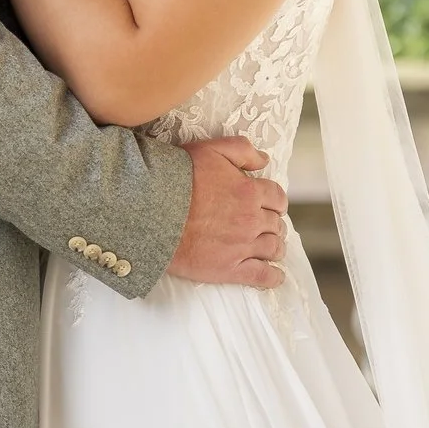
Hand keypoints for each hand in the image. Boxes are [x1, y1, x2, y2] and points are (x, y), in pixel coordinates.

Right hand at [168, 137, 289, 288]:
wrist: (151, 211)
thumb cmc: (177, 178)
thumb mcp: (210, 150)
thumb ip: (242, 150)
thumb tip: (264, 160)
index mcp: (249, 192)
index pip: (277, 198)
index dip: (276, 202)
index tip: (271, 206)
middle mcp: (251, 220)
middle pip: (276, 225)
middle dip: (272, 225)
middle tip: (264, 227)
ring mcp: (242, 246)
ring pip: (273, 249)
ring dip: (274, 248)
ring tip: (269, 249)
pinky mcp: (230, 269)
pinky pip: (262, 277)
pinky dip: (273, 277)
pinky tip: (274, 276)